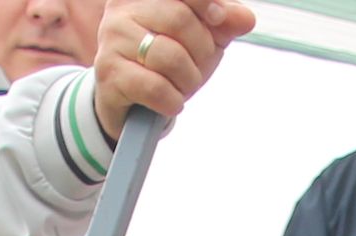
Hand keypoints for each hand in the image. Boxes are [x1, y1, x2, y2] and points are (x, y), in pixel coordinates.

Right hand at [94, 0, 257, 139]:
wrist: (132, 105)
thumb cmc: (167, 62)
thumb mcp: (201, 38)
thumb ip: (224, 22)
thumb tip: (246, 19)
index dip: (208, 3)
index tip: (218, 19)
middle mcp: (121, 10)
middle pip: (179, 19)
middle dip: (202, 49)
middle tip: (199, 65)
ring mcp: (111, 41)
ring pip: (169, 56)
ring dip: (188, 79)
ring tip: (183, 86)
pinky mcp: (109, 74)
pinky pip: (155, 87)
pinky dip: (173, 100)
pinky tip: (171, 102)